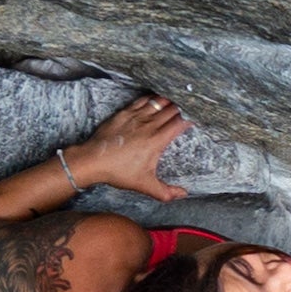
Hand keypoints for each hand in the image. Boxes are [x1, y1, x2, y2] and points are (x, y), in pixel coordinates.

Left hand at [69, 95, 191, 200]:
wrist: (93, 161)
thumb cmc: (119, 172)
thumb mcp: (145, 185)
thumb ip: (166, 192)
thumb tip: (184, 194)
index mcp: (157, 140)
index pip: (179, 123)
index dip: (190, 118)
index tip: (197, 117)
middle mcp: (148, 125)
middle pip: (171, 110)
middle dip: (183, 106)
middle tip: (191, 104)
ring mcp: (135, 117)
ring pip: (157, 102)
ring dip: (169, 100)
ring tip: (177, 98)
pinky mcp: (124, 113)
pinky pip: (142, 101)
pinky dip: (151, 98)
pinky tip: (156, 98)